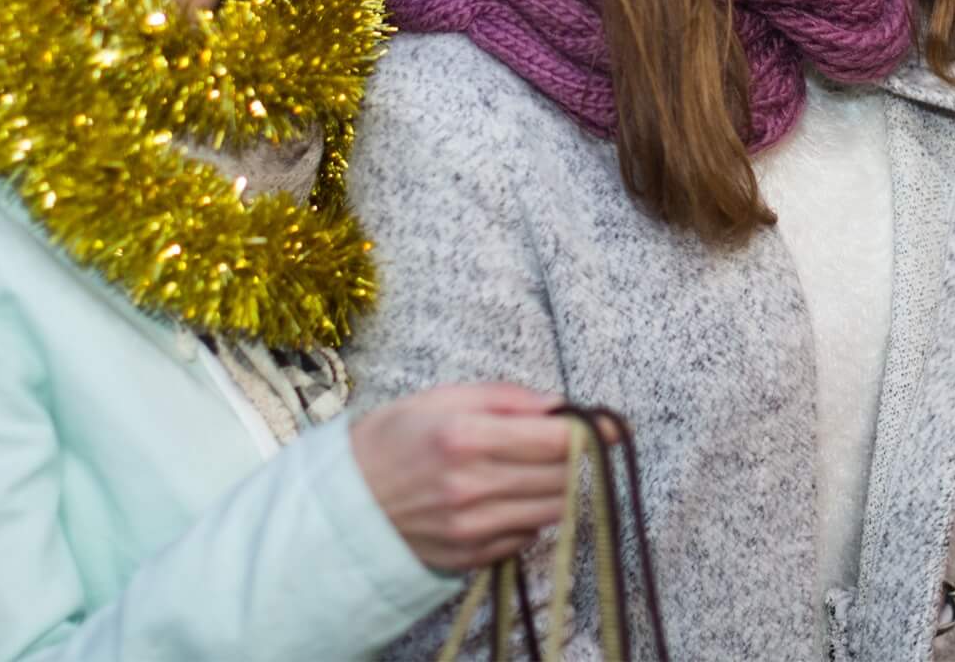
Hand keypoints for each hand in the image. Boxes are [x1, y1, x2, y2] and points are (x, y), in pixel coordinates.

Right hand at [350, 383, 576, 573]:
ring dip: (560, 488)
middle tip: (580, 443)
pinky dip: (531, 517)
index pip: (553, 439)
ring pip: (551, 510)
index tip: (613, 426)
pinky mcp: (470, 557)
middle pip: (560, 477)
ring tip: (542, 469)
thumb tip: (554, 404)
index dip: (592, 431)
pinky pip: (526, 537)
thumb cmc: (390, 441)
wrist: (341, 506)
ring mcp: (471, 529)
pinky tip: (510, 498)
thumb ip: (501, 398)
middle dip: (578, 458)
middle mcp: (472, 487)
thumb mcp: (438, 398)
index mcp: (464, 437)